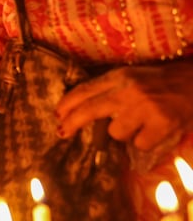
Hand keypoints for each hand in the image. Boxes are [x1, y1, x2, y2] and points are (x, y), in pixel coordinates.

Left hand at [56, 60, 192, 153]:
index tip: (57, 114)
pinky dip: (145, 141)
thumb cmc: (163, 80)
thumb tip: (82, 107)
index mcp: (120, 76)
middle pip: (90, 110)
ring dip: (124, 132)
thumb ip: (111, 88)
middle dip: (72, 123)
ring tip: (140, 123)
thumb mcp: (133, 76)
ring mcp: (144, 108)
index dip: (68, 103)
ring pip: (116, 133)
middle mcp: (129, 90)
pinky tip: (155, 131)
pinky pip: (139, 144)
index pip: (86, 89)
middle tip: (61, 132)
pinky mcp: (161, 125)